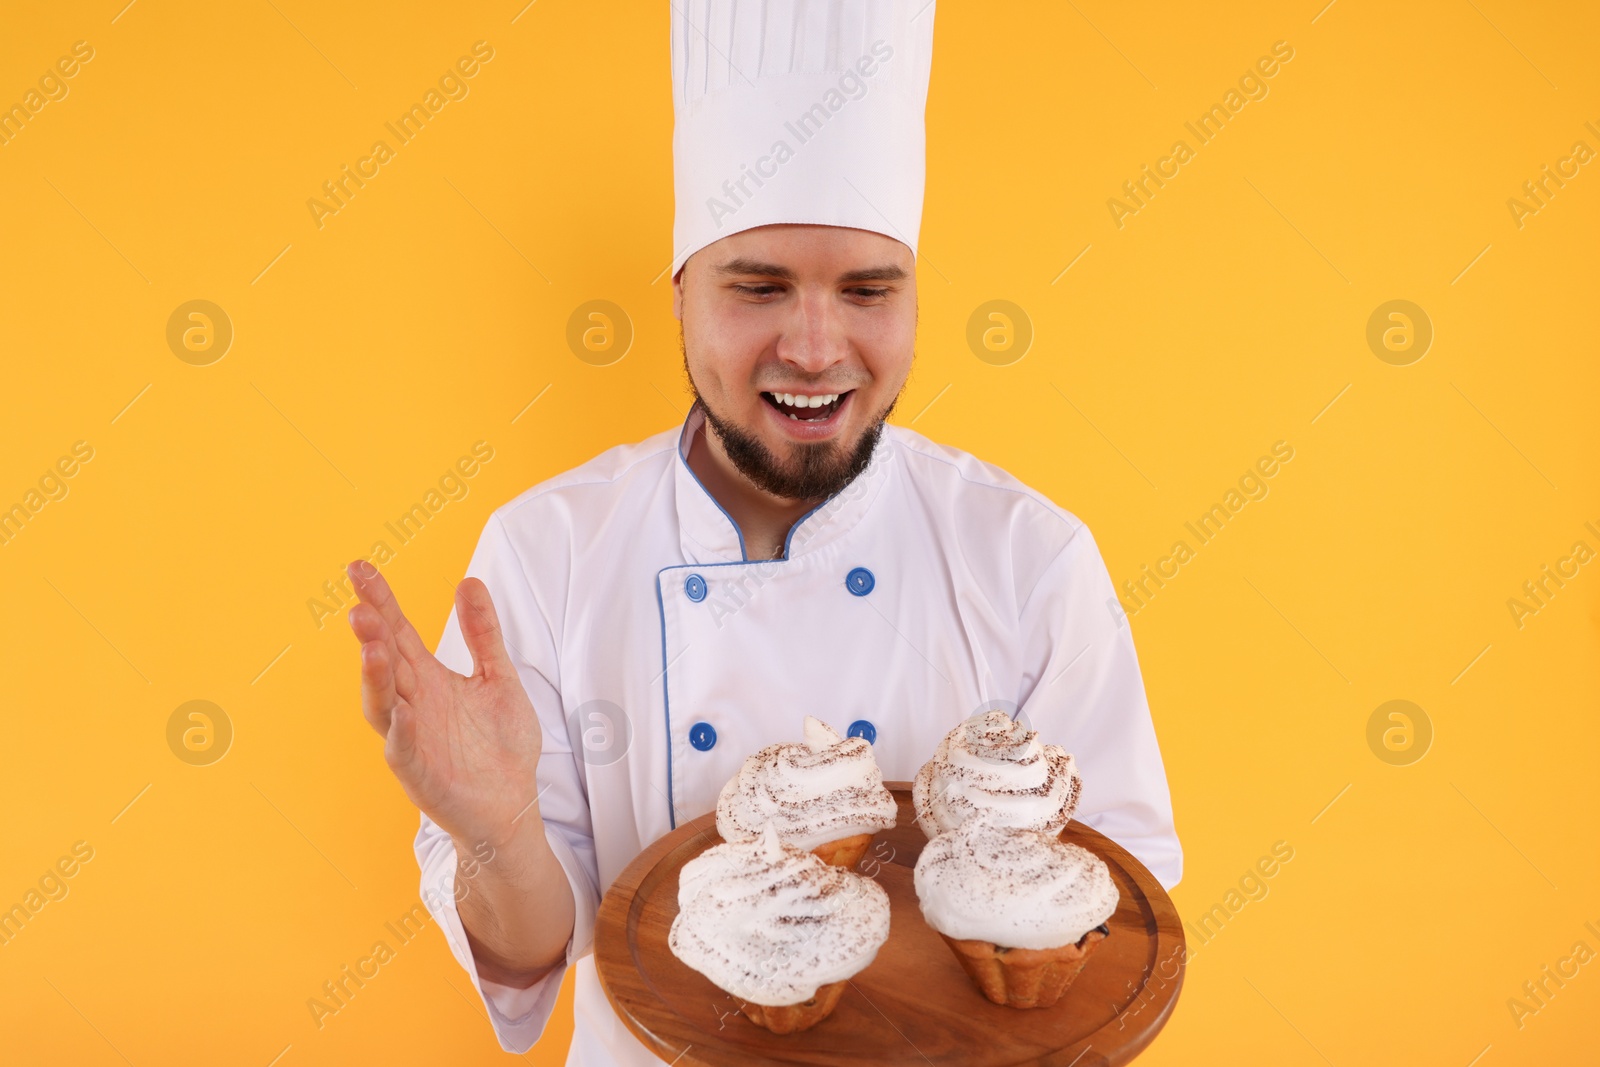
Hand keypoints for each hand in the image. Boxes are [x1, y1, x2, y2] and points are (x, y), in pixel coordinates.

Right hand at [345, 560, 542, 849]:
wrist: (513, 806)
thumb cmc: (500, 746)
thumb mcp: (498, 678)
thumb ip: (483, 633)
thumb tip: (469, 581)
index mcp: (428, 679)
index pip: (398, 631)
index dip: (380, 600)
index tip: (361, 566)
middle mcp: (412, 704)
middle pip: (384, 662)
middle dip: (371, 633)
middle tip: (359, 604)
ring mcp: (411, 739)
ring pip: (383, 704)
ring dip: (374, 676)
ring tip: (372, 646)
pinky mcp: (419, 775)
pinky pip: (403, 751)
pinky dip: (400, 732)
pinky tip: (402, 712)